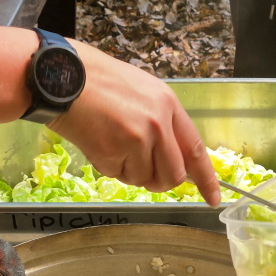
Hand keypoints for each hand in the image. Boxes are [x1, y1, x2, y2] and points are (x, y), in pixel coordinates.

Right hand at [49, 42, 220, 206]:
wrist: (62, 77)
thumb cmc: (98, 82)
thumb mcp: (142, 92)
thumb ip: (163, 123)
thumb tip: (176, 157)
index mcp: (168, 106)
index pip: (196, 150)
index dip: (207, 179)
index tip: (213, 198)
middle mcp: (158, 124)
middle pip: (173, 175)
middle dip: (161, 182)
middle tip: (145, 174)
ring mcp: (137, 139)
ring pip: (145, 179)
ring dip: (131, 173)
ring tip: (114, 146)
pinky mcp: (113, 152)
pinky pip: (119, 176)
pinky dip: (109, 167)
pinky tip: (98, 143)